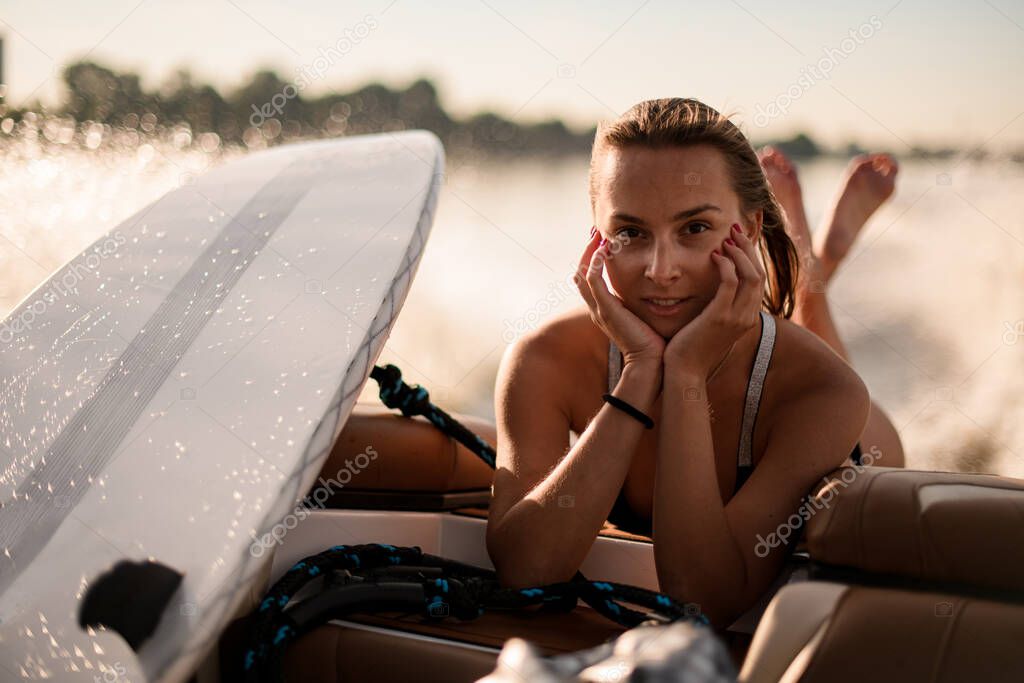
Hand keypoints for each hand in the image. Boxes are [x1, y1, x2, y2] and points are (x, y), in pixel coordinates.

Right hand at [574, 228, 664, 368]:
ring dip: (590, 252)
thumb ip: (645, 303)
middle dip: (588, 252)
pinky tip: (604, 250)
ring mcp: (599, 308)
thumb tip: (659, 290)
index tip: (605, 242)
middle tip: (596, 232)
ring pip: (583, 274)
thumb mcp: (645, 317)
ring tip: (598, 235)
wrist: (650, 362)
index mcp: (604, 310)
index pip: (590, 279)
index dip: (593, 259)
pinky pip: (593, 281)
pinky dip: (596, 264)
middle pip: (581, 273)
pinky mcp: (606, 309)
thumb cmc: (653, 342)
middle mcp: (596, 308)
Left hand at [663, 223, 764, 378]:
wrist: (683, 372)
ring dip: (739, 252)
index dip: (750, 256)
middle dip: (748, 248)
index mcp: (746, 317)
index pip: (758, 279)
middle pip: (759, 273)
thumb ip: (718, 308)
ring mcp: (736, 318)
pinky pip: (730, 283)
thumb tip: (715, 291)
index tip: (738, 239)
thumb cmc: (691, 348)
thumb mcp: (711, 326)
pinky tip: (714, 255)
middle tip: (735, 229)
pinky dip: (725, 265)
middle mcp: (747, 317)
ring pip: (750, 275)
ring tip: (726, 238)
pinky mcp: (720, 317)